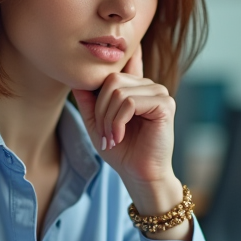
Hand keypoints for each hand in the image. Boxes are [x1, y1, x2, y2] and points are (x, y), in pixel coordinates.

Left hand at [71, 45, 183, 223]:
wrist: (139, 174)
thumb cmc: (121, 150)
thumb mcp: (96, 122)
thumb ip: (88, 99)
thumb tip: (76, 78)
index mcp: (135, 86)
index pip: (118, 66)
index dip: (101, 76)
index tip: (94, 95)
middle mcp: (149, 85)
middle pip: (111, 79)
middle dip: (100, 109)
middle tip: (103, 134)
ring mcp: (159, 93)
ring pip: (119, 92)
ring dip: (108, 119)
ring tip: (111, 138)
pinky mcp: (165, 104)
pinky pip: (130, 102)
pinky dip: (118, 122)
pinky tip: (120, 137)